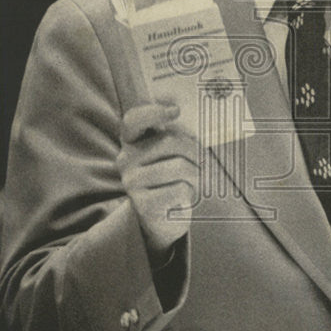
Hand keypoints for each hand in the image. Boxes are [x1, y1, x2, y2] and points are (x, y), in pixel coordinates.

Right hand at [117, 101, 203, 263]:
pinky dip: (191, 192)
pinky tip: (185, 197)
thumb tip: (200, 121)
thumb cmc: (170, 180)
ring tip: (196, 180)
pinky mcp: (144, 204)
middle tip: (204, 162)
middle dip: (196, 151)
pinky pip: (181, 188)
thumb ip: (176, 135)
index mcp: (132, 142)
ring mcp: (132, 183)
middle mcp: (126, 160)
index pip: (134, 120)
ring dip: (197, 173)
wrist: (161, 220)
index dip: (153, 112)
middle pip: (170, 141)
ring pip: (179, 166)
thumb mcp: (170, 155)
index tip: (175, 111)